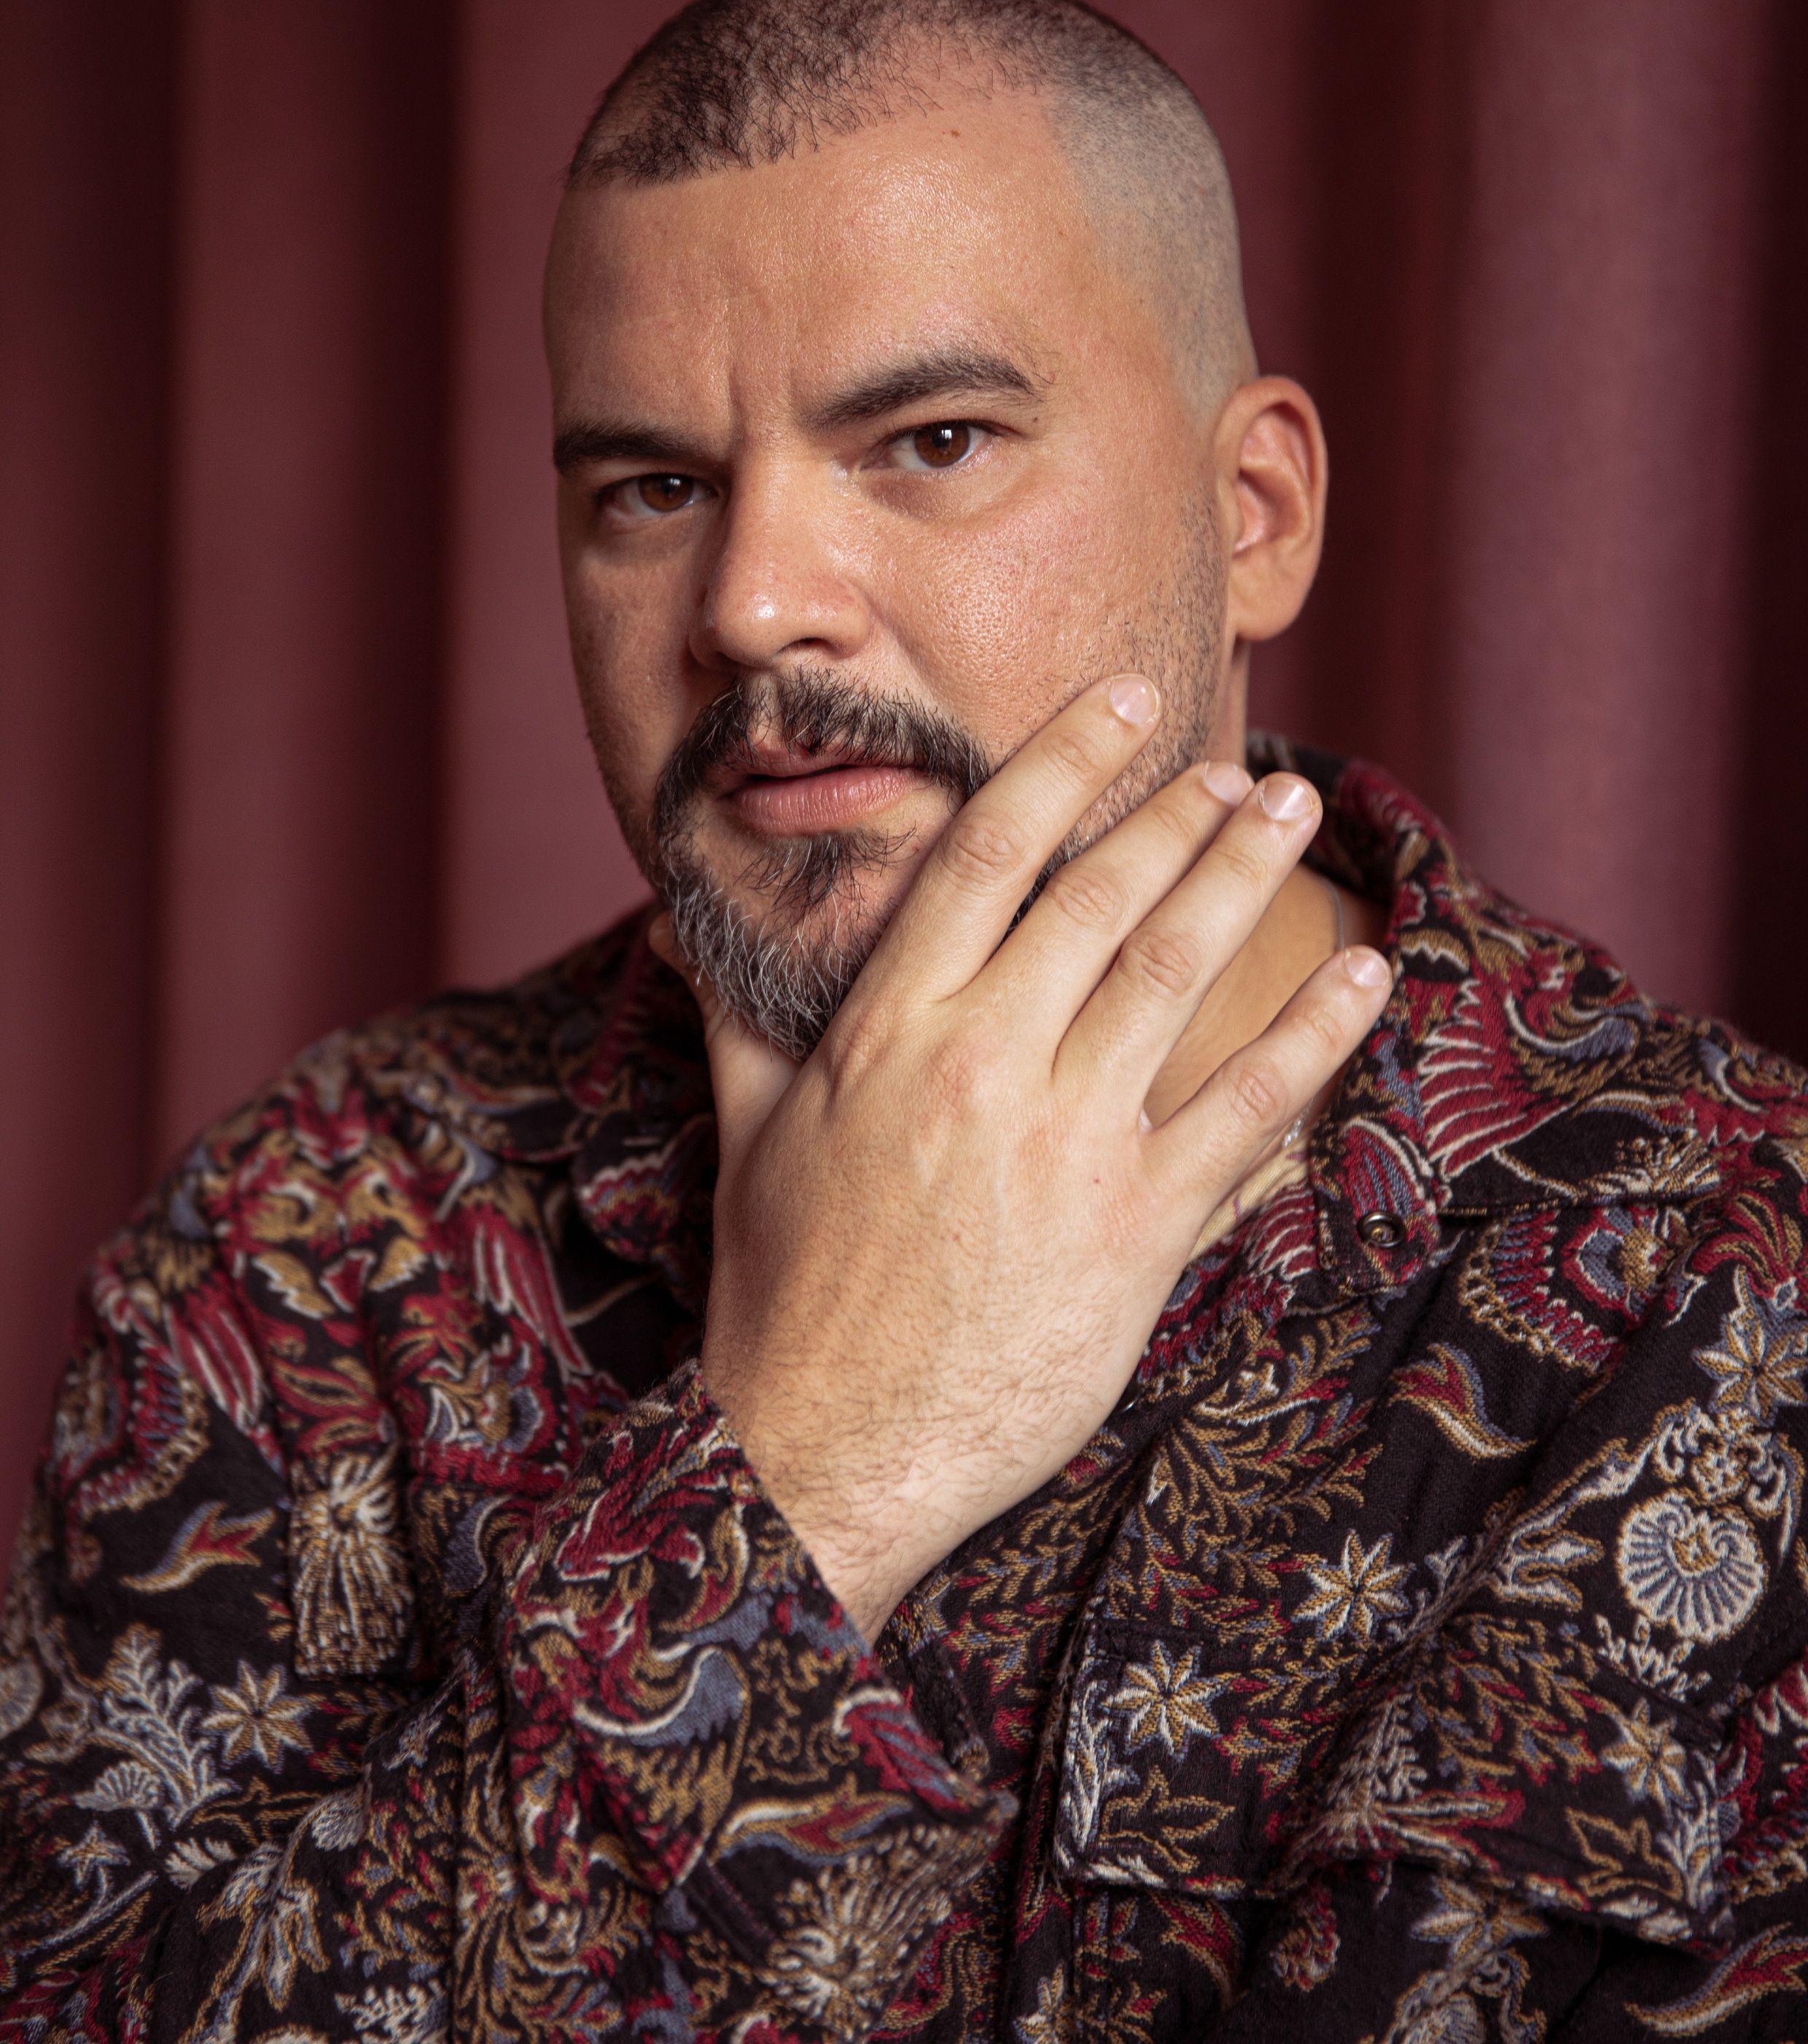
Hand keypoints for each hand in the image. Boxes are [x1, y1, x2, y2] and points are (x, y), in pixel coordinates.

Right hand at [677, 678, 1391, 1637]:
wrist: (823, 1451)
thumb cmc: (780, 1292)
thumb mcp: (749, 1131)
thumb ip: (738, 1010)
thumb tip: (692, 916)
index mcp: (889, 1026)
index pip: (987, 853)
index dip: (1061, 760)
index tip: (1120, 701)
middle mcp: (983, 1062)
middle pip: (1100, 899)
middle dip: (1178, 815)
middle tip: (1239, 765)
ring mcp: (1066, 1145)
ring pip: (1175, 978)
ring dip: (1245, 882)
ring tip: (1295, 815)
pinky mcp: (1135, 1230)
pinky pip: (1242, 1113)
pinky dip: (1312, 1039)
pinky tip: (1364, 978)